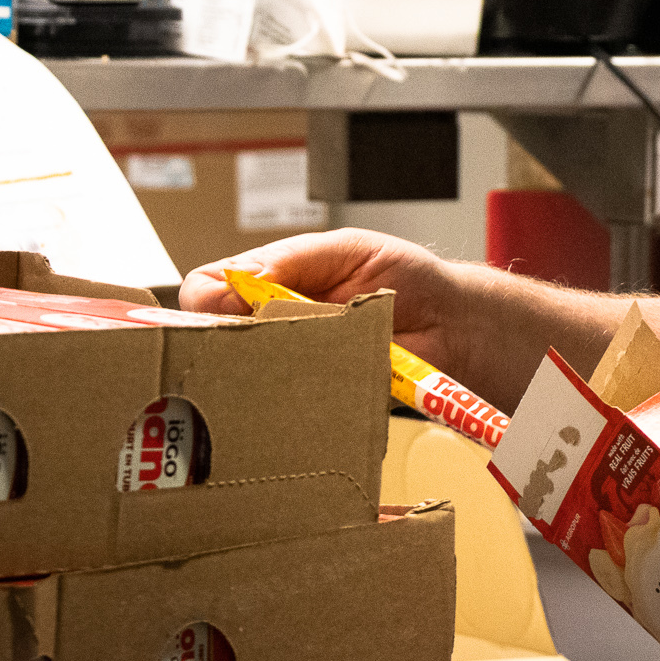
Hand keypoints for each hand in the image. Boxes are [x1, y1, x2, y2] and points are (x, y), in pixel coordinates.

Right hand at [179, 228, 473, 378]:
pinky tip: (313, 392)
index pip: (209, 287)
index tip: (223, 309)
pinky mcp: (317, 400)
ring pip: (244, 378)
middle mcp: (273, 322)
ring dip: (260, 373)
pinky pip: (287, 411)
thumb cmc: (405, 277)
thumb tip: (233, 280)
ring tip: (295, 362)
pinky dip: (294, 403)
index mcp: (272, 279)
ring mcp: (292, 364)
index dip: (206, 301)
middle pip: (214, 338)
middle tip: (252, 341)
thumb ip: (290, 261)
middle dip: (224, 341)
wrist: (453, 323)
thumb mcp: (346, 249)